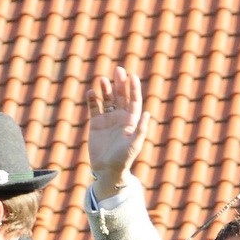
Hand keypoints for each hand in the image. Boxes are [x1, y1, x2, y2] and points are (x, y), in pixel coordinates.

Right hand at [86, 67, 150, 199]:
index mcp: (132, 121)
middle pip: (121, 96)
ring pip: (107, 99)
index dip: (133, 88)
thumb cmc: (123, 159)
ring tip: (103, 79)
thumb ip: (141, 129)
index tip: (132, 76)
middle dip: (119, 83)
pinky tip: (91, 93)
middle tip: (118, 70)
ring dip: (105, 89)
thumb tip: (148, 113)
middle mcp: (120, 117)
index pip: (134, 100)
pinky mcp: (96, 123)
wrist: (107, 169)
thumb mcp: (134, 145)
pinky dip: (92, 100)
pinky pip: (94, 108)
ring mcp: (108, 119)